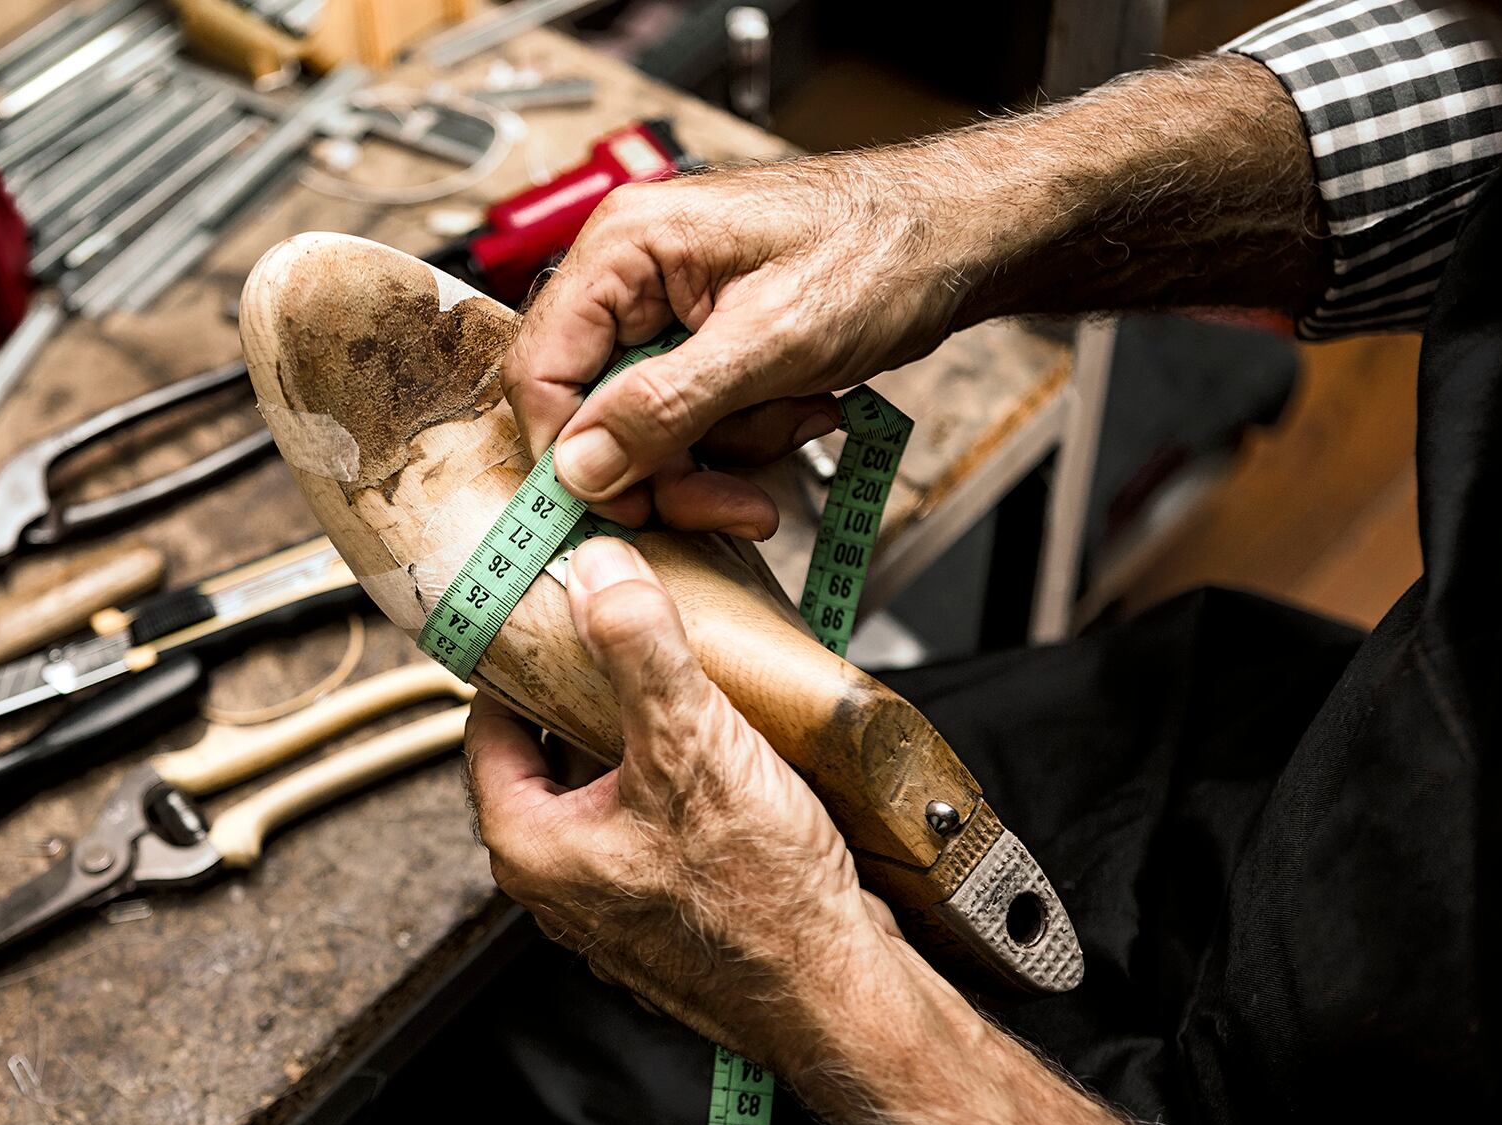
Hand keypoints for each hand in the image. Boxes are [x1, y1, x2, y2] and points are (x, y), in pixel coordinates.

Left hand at [463, 536, 913, 1073]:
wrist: (840, 997)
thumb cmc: (761, 905)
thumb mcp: (692, 744)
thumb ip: (637, 648)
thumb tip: (597, 571)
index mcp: (530, 847)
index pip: (488, 725)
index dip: (520, 660)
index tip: (552, 613)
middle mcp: (560, 884)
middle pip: (550, 753)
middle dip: (589, 693)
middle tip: (628, 636)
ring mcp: (614, 904)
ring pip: (608, 789)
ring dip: (642, 738)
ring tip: (687, 687)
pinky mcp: (668, 911)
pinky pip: (655, 824)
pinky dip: (680, 784)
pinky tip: (729, 754)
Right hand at [501, 156, 967, 538]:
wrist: (961, 239)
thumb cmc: (882, 252)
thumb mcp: (771, 344)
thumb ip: (664, 406)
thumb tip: (580, 466)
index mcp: (627, 247)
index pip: (541, 370)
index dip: (574, 454)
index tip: (626, 507)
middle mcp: (632, 273)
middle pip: (595, 410)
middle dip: (671, 463)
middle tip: (735, 500)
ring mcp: (668, 307)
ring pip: (647, 426)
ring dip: (722, 451)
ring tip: (797, 419)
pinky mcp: (703, 337)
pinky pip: (692, 416)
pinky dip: (745, 433)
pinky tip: (801, 408)